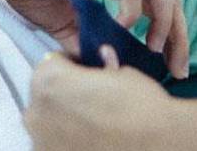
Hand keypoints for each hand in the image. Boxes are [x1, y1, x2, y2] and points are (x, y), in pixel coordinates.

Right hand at [0, 0, 188, 75]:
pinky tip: (116, 29)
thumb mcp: (60, 19)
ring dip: (165, 21)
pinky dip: (131, 13)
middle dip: (181, 35)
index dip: (174, 33)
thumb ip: (85, 38)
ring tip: (150, 48)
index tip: (169, 64)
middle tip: (177, 69)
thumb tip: (106, 67)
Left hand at [24, 50, 180, 150]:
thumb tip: (104, 55)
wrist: (159, 145)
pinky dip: (68, 143)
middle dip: (64, 96)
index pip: (51, 64)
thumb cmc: (142, 107)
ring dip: (64, 121)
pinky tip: (92, 141)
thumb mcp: (122, 74)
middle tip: (91, 101)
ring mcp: (42, 141)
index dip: (72, 66)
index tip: (85, 74)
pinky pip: (55, 144)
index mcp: (49, 80)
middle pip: (44, 96)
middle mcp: (37, 112)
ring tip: (94, 124)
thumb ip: (101, 66)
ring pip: (47, 123)